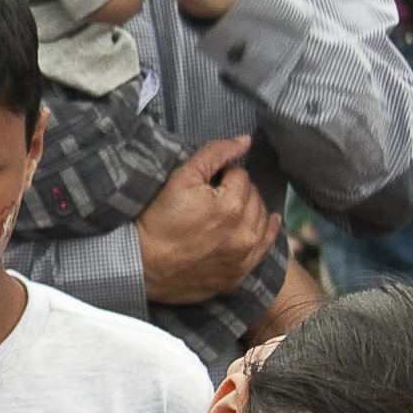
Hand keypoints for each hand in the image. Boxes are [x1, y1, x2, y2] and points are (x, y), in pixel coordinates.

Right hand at [136, 136, 279, 303]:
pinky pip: (266, 247)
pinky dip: (269, 231)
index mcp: (231, 204)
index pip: (240, 175)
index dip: (222, 174)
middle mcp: (244, 231)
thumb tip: (245, 140)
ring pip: (262, 218)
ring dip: (251, 208)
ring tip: (229, 209)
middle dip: (238, 190)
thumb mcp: (180, 178)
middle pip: (254, 196)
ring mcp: (244, 255)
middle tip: (214, 196)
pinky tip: (269, 221)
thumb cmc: (158, 220)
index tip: (206, 183)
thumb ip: (214, 154)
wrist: (142, 264)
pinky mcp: (240, 273)